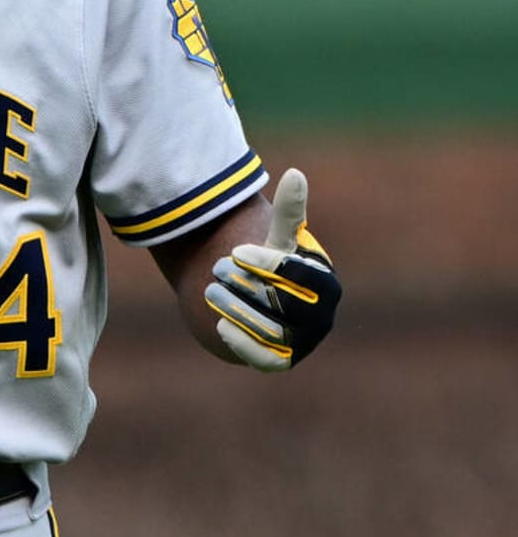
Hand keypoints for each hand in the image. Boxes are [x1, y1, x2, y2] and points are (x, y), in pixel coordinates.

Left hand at [205, 169, 340, 371]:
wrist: (257, 304)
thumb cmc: (270, 266)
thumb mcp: (277, 240)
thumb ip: (288, 213)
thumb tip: (295, 174)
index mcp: (326, 287)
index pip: (299, 276)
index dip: (266, 263)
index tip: (235, 249)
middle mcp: (320, 319)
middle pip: (281, 302)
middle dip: (245, 283)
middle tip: (216, 268)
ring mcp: (302, 343)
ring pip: (268, 329)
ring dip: (235, 308)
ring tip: (210, 291)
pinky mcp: (280, 362)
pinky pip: (263, 358)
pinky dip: (241, 343)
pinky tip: (219, 325)